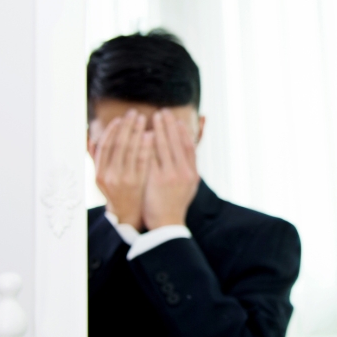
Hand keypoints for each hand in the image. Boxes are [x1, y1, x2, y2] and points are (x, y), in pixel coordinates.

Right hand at [92, 110, 150, 229]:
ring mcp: (124, 180)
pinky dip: (147, 147)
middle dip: (127, 127)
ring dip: (137, 133)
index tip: (120, 119)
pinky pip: (143, 161)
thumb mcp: (100, 177)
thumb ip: (96, 157)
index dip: (112, 131)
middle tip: (134, 113)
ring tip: (144, 119)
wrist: (126, 213)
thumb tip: (89, 136)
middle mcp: (109, 176)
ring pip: (131, 152)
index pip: (105, 146)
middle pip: (118, 146)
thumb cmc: (115, 190)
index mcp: (98, 173)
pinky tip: (151, 135)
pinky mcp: (138, 183)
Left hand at [142, 109, 199, 228]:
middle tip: (162, 112)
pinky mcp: (156, 181)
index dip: (182, 131)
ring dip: (158, 129)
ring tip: (152, 118)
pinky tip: (143, 134)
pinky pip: (150, 157)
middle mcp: (183, 173)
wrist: (167, 224)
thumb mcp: (190, 185)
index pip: (189, 146)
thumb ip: (189, 167)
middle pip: (176, 142)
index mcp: (193, 173)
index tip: (176, 120)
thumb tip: (188, 149)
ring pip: (163, 146)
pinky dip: (147, 144)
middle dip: (169, 125)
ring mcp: (170, 176)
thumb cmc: (176, 204)